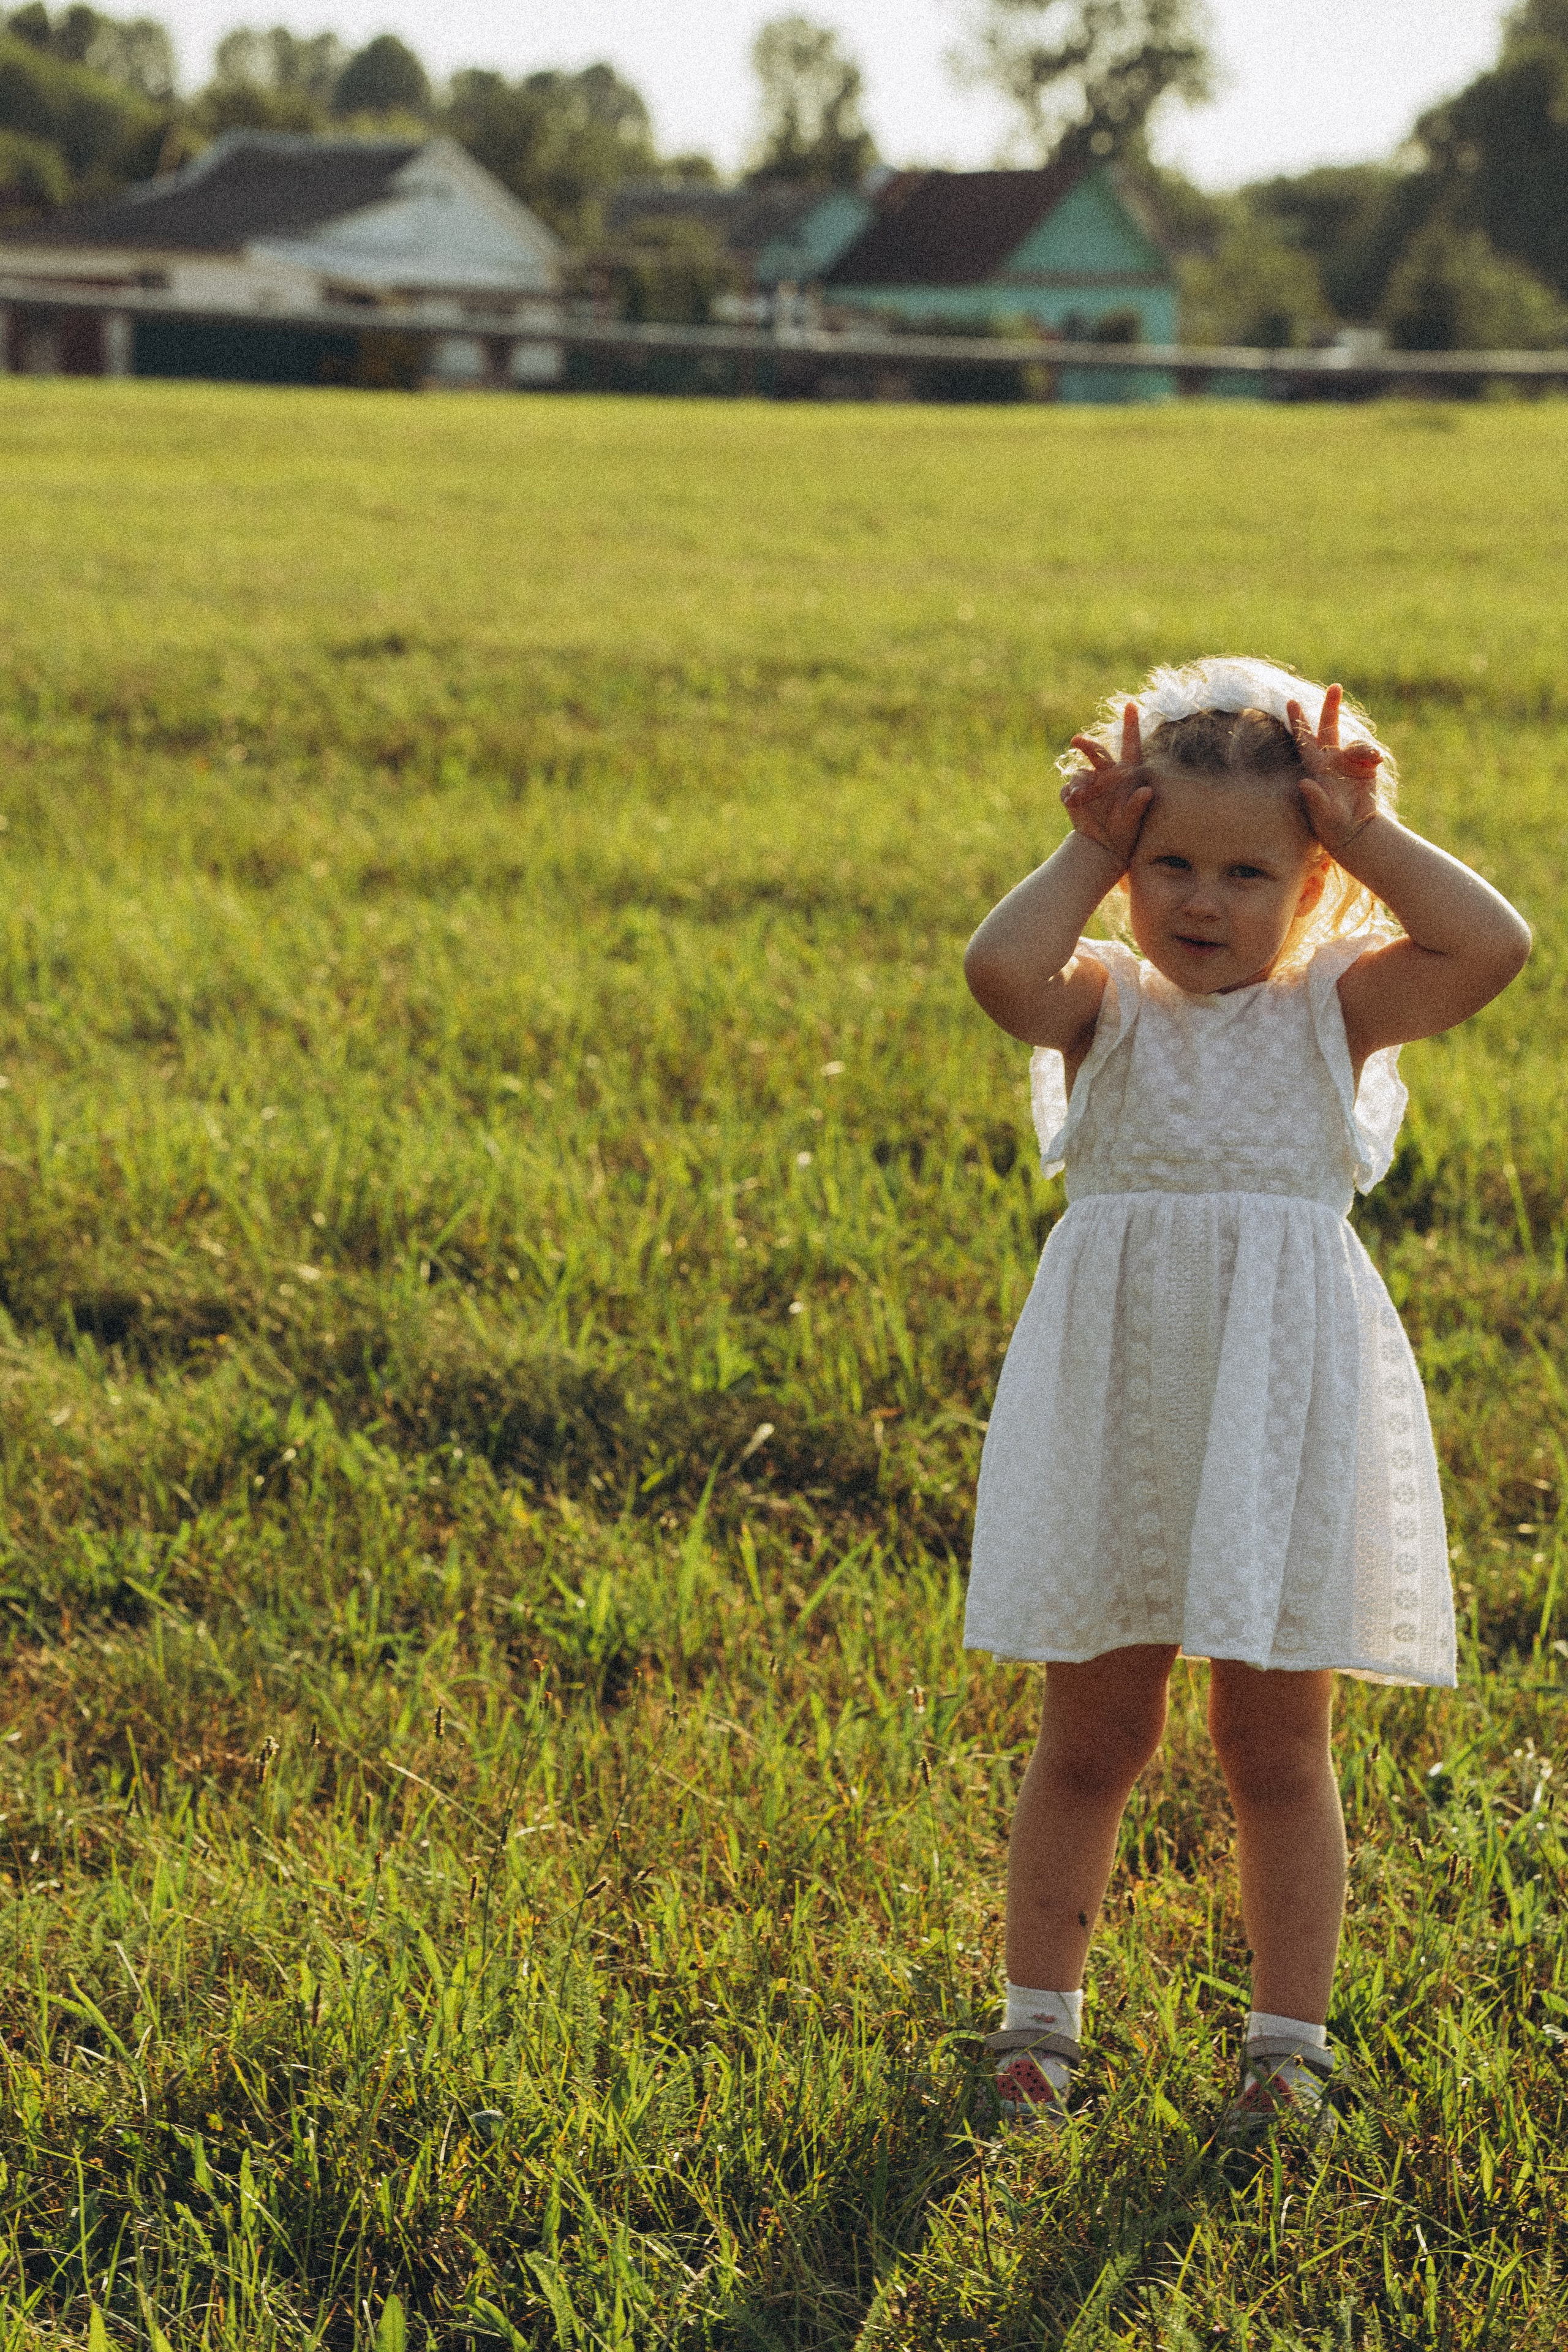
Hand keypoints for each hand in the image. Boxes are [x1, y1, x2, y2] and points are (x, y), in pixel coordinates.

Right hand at [1060, 702, 1153, 869]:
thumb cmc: (1124, 834)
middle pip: (1097, 751)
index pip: (1130, 745)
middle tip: (1076, 741)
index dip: (1130, 725)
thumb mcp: (1132, 822)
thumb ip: (1137, 806)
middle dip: (1087, 744)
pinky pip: (1067, 788)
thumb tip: (1146, 792)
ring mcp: (1089, 783)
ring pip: (1079, 772)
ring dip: (1078, 784)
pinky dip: (1068, 795)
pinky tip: (1072, 806)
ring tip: (1078, 800)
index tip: (1130, 704)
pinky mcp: (1074, 794)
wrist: (1101, 847)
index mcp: (1126, 775)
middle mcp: (1107, 774)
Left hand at [1287, 684, 1382, 856]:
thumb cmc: (1332, 827)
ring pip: (1355, 742)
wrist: (1356, 832)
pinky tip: (1376, 763)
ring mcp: (1349, 763)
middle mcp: (1331, 761)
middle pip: (1329, 727)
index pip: (1303, 740)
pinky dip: (1372, 754)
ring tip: (1372, 761)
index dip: (1298, 721)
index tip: (1291, 701)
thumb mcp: (1322, 816)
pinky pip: (1370, 752)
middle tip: (1335, 686)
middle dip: (1331, 707)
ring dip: (1363, 749)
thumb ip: (1314, 800)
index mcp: (1315, 768)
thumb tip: (1304, 783)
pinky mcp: (1367, 768)